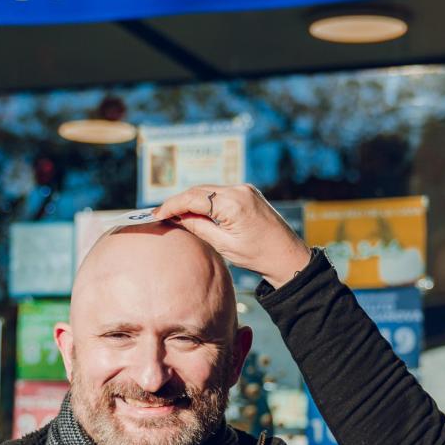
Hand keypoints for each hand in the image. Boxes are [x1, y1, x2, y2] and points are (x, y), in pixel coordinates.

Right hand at [152, 184, 313, 286]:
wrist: (287, 256)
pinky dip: (205, 200)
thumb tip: (177, 218)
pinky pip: (220, 192)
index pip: (193, 198)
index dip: (172, 206)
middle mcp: (239, 190)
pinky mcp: (248, 192)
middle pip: (199, 190)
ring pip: (208, 190)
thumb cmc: (258, 255)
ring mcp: (245, 189)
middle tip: (161, 215)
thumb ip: (198, 227)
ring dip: (191, 200)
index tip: (156, 215)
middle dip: (178, 202)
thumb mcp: (224, 245)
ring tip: (175, 215)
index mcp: (233, 203)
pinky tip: (195, 211)